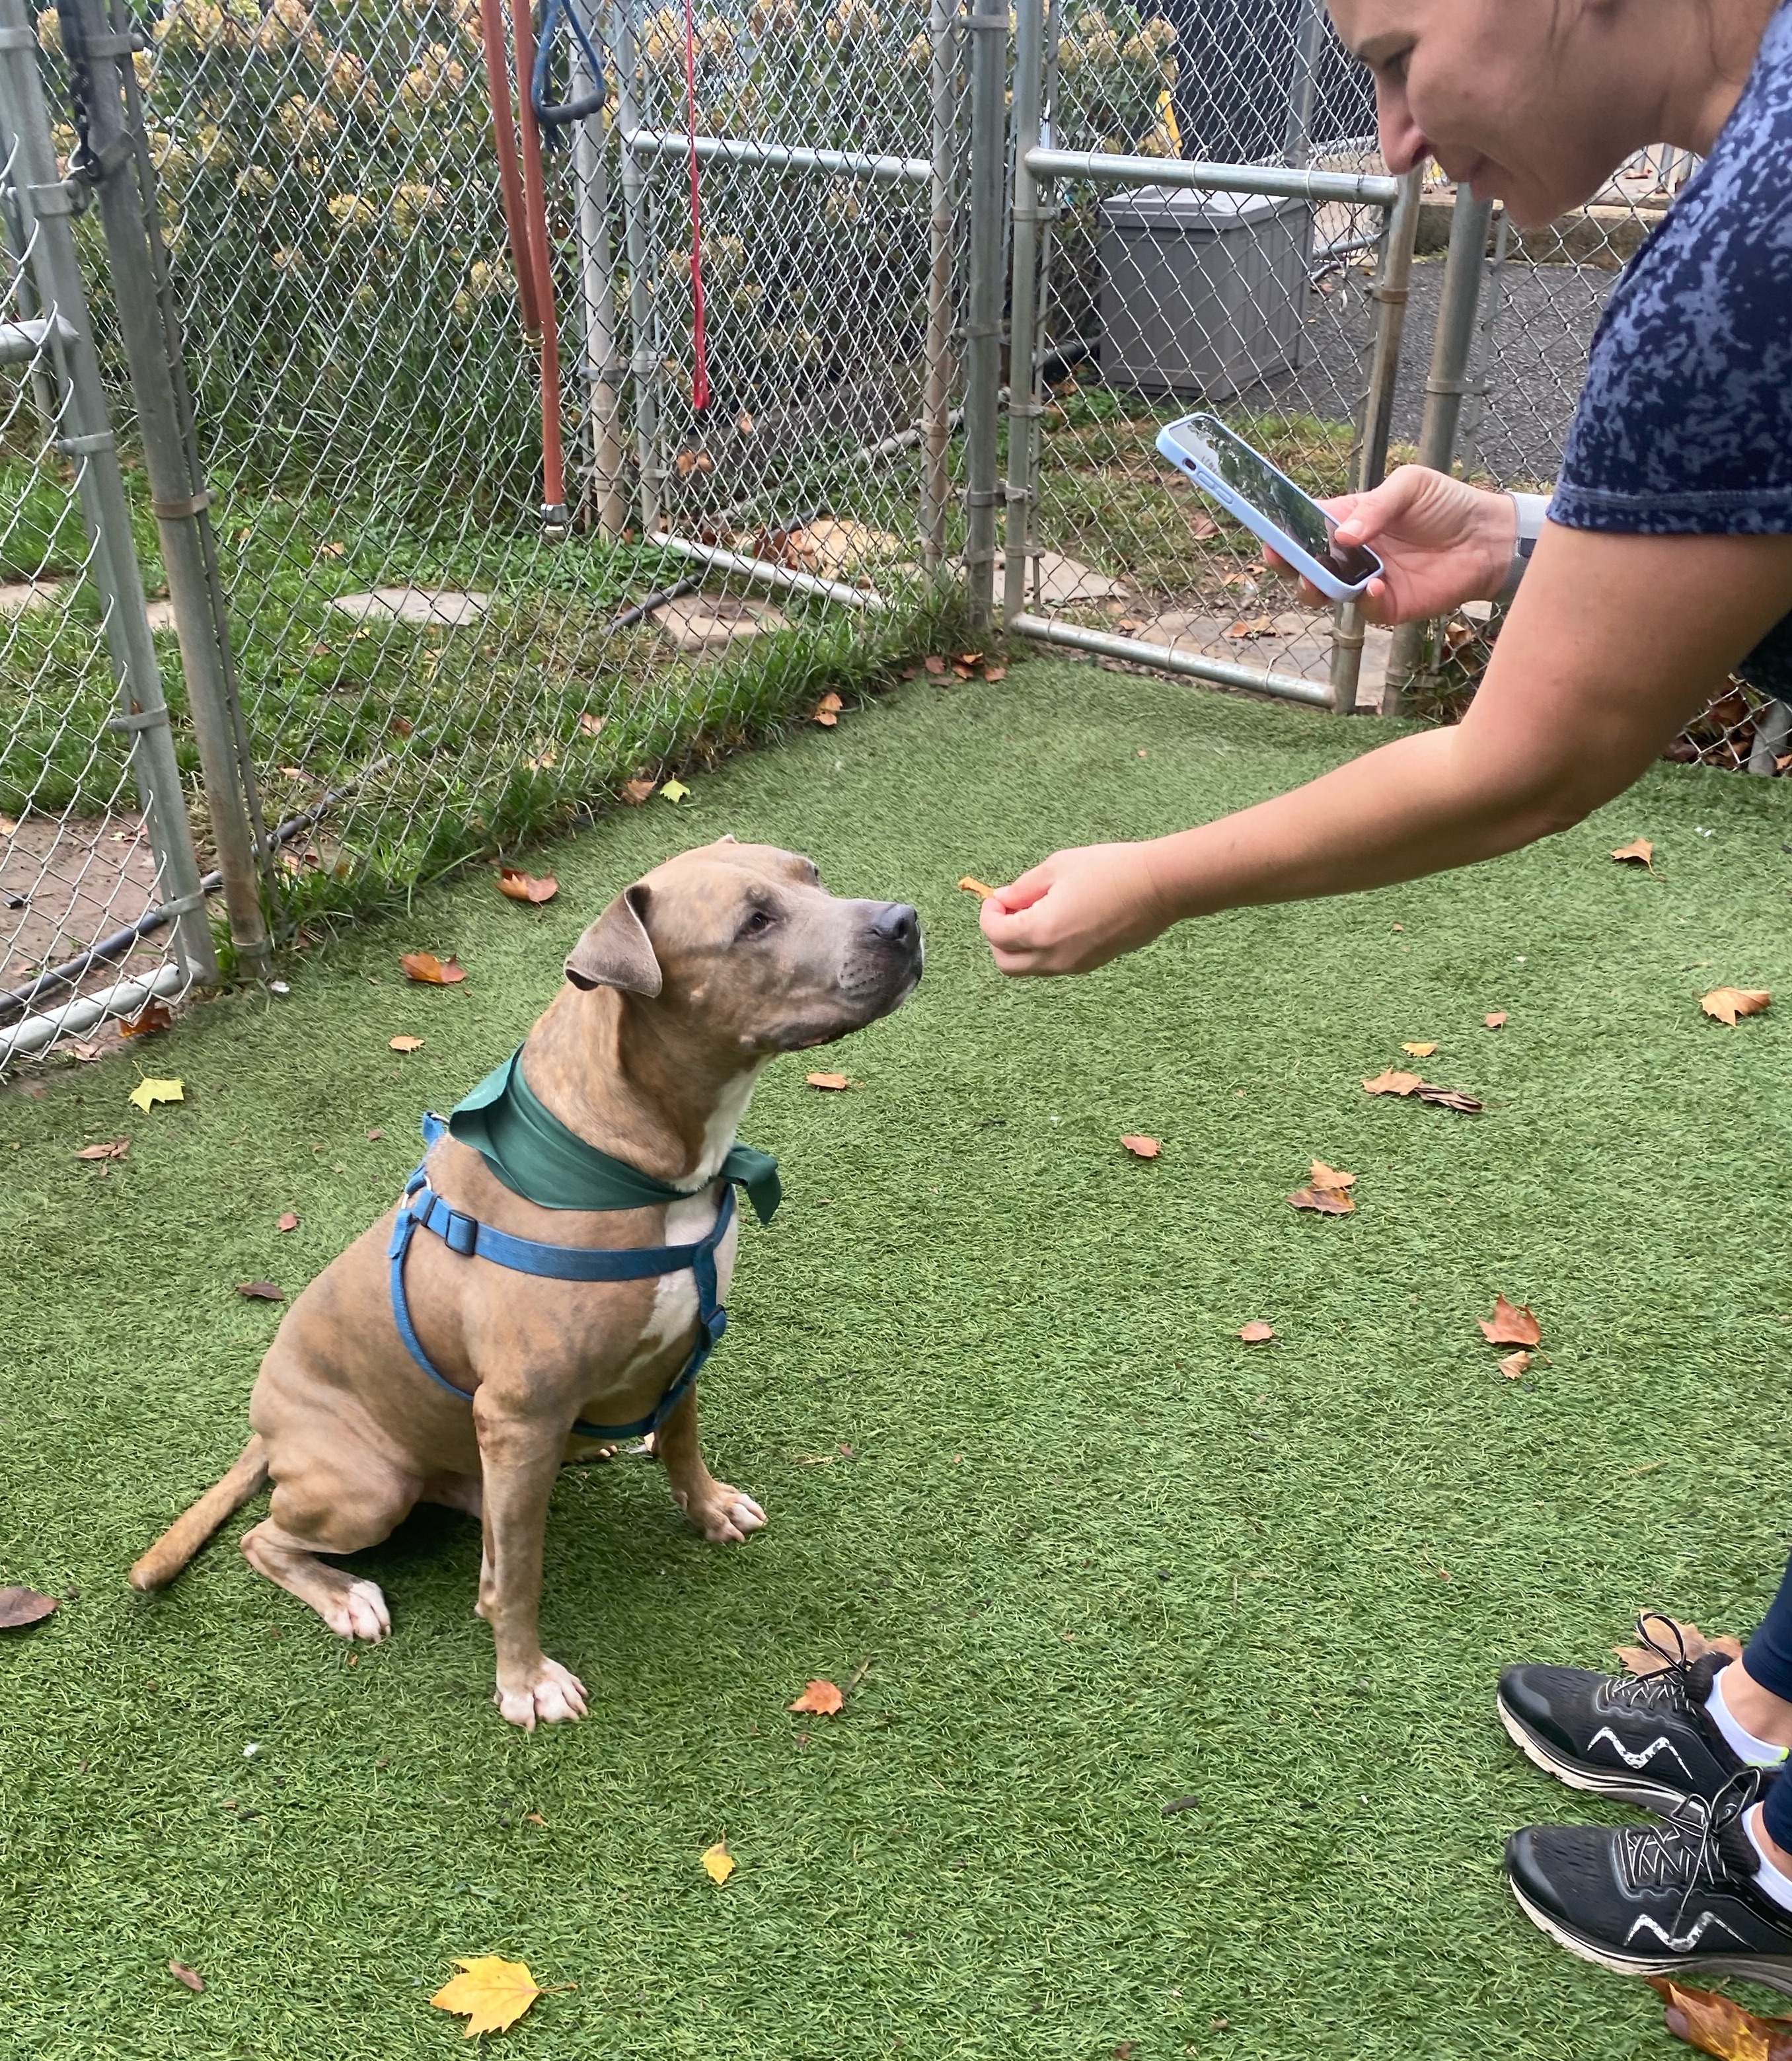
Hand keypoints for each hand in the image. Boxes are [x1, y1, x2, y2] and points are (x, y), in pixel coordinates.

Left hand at [980, 841, 1171, 975]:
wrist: (1158, 887)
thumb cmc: (1110, 869)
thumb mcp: (1058, 867)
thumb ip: (1024, 887)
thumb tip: (1004, 898)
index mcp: (1041, 930)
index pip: (996, 935)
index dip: (989, 915)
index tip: (998, 897)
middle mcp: (1054, 956)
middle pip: (1006, 963)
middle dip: (999, 938)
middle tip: (1010, 911)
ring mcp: (1074, 965)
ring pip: (1030, 968)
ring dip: (1021, 946)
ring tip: (1037, 912)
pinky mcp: (1091, 964)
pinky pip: (1054, 965)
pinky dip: (1044, 949)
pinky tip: (1059, 920)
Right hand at [1265, 465, 1515, 624]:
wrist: (1487, 537)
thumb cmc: (1447, 503)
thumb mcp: (1410, 485)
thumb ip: (1376, 507)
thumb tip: (1345, 536)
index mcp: (1348, 520)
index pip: (1305, 528)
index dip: (1283, 533)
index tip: (1270, 536)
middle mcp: (1351, 554)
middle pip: (1305, 566)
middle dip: (1289, 566)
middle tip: (1284, 561)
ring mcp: (1367, 581)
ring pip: (1325, 594)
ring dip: (1316, 588)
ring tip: (1319, 580)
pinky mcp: (1388, 605)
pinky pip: (1364, 610)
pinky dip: (1364, 600)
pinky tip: (1374, 585)